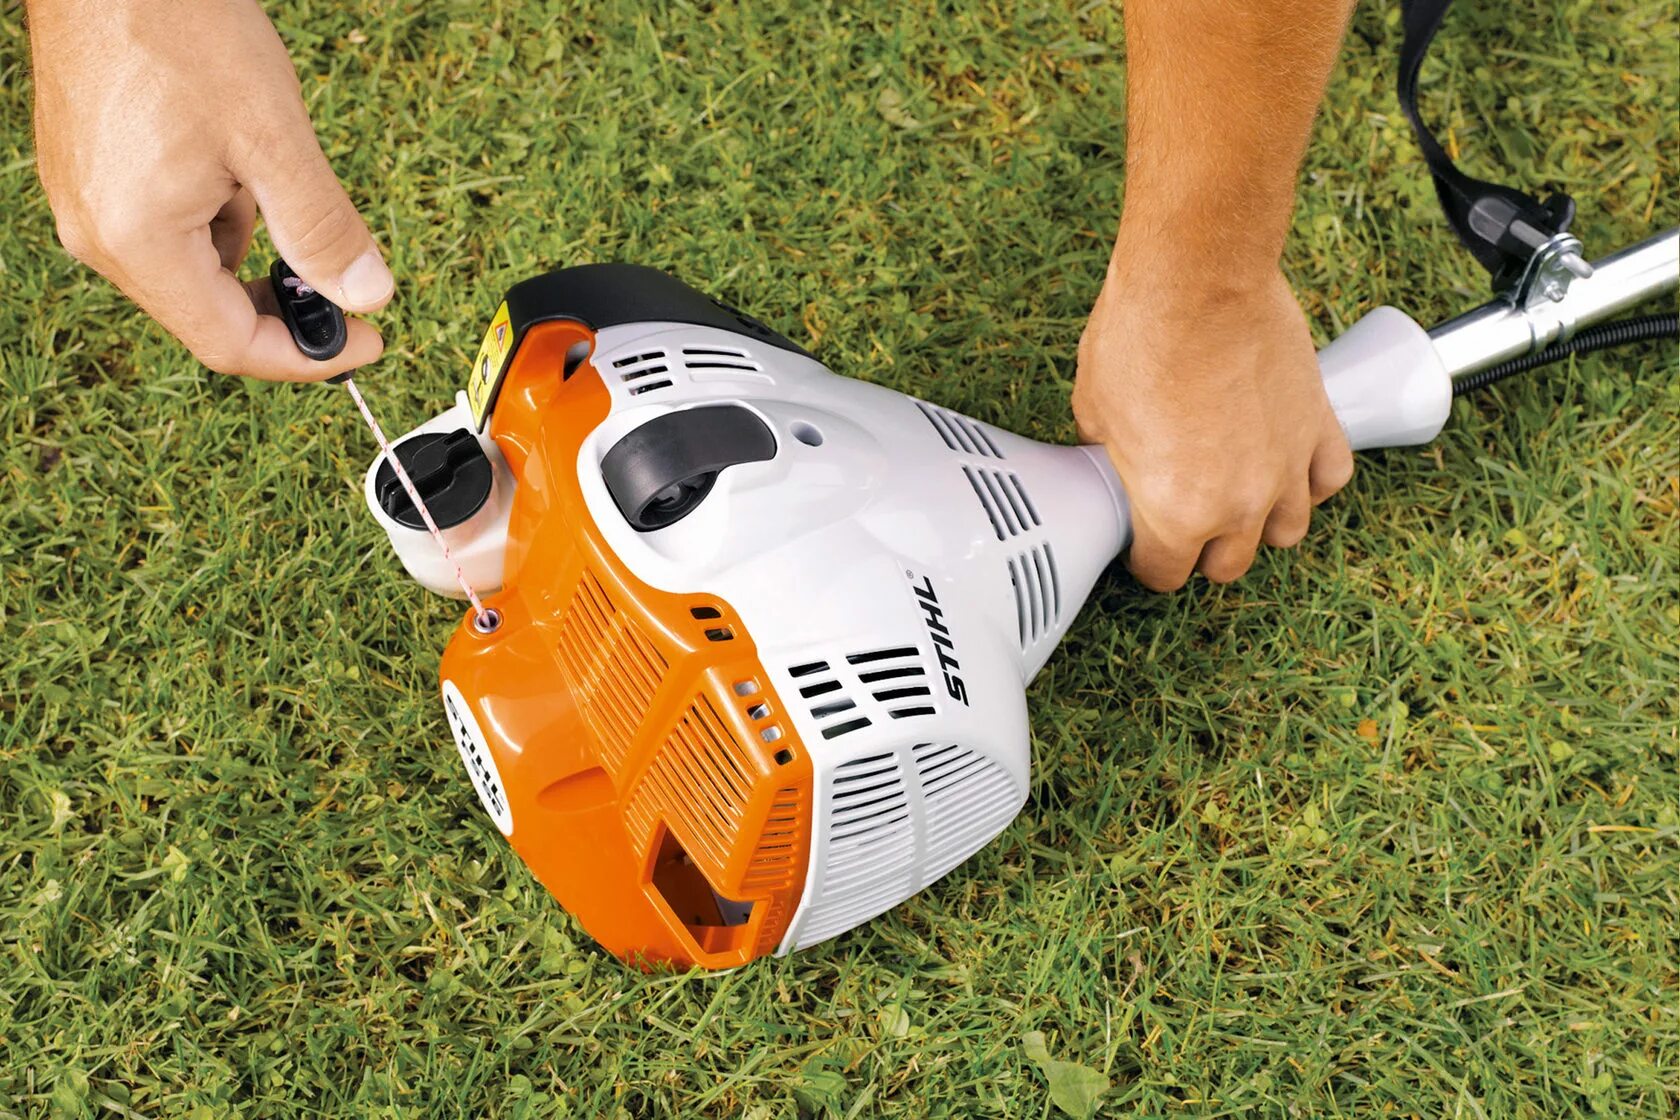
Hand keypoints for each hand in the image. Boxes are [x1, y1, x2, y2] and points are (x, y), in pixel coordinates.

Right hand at [28, 0, 390, 379]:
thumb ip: (322, 227)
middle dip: (282, 310)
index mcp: (137, 240)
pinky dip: (218, 220)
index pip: (229, 344)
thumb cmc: (178, 28)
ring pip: (191, 273)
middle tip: (346, 289)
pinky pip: (165, 232)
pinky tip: (238, 166)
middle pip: (207, 317)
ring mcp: (86, 207)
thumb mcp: (273, 136)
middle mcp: (98, 236)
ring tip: (278, 183)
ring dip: (252, 255)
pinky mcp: (89, 177)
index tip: (366, 341)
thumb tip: (367, 295)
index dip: (307, 357)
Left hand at [1073, 264, 1353, 590]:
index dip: (1147, 561)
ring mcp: (1286, 467)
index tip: (1140, 543)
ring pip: (1287, 532)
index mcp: (1176, 513)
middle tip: (1183, 518)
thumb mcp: (1093, 412)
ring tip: (1236, 494)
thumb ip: (1111, 456)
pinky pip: (1329, 478)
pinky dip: (1309, 480)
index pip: (1165, 574)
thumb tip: (1114, 457)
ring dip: (1260, 523)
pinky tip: (1285, 464)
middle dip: (1202, 550)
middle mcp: (1240, 504)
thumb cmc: (1139, 340)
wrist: (1198, 280)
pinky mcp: (1319, 425)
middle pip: (1229, 565)